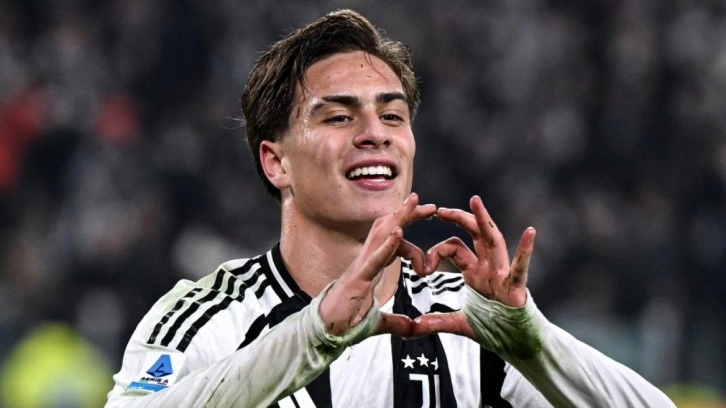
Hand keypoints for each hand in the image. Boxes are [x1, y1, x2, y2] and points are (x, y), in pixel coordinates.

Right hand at [318, 193, 435, 337]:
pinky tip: (399, 232)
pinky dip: (387, 245)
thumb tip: (412, 328)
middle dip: (406, 214)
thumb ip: (396, 322)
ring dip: (398, 218)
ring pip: (380, 236)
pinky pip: (374, 259)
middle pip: (386, 229)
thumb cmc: (344, 321)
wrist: (324, 331)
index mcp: (371, 266)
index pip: (391, 240)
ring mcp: (361, 267)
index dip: (408, 227)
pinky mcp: (358, 279)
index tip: (428, 218)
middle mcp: (365, 261)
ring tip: (414, 203)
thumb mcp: (377, 322)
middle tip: (428, 205)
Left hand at [412, 195, 536, 339]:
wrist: (515, 341)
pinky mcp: (516, 288)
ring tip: (475, 201)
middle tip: (439, 209)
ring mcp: (504, 274)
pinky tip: (530, 232)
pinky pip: (520, 267)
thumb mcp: (459, 323)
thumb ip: (437, 321)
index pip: (455, 247)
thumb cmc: (494, 326)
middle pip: (475, 233)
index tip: (423, 267)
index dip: (437, 250)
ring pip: (494, 241)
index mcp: (476, 271)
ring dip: (483, 220)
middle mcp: (490, 266)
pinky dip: (526, 250)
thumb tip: (413, 327)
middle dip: (460, 217)